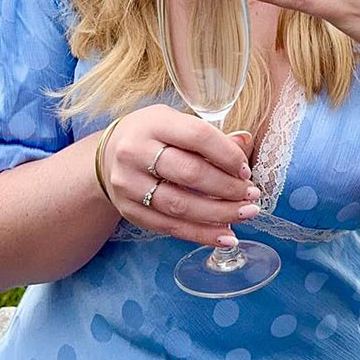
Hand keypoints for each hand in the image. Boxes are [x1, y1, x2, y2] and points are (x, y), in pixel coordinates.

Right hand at [102, 108, 260, 245]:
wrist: (107, 157)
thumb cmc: (153, 136)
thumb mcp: (176, 123)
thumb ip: (210, 135)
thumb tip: (245, 141)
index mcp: (153, 123)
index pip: (197, 137)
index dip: (227, 155)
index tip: (246, 170)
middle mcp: (135, 152)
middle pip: (189, 174)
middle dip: (227, 188)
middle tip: (252, 195)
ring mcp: (129, 184)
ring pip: (180, 205)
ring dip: (219, 214)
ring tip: (246, 214)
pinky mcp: (129, 210)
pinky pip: (170, 227)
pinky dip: (201, 234)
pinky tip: (226, 236)